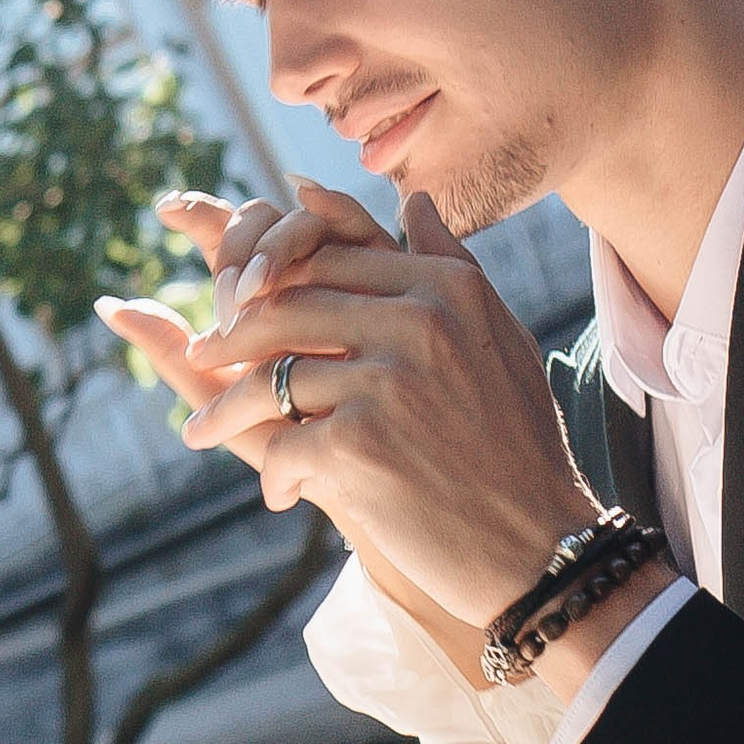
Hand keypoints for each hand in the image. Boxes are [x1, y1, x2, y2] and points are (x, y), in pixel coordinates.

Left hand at [148, 187, 601, 625]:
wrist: (543, 545)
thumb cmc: (515, 444)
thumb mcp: (497, 339)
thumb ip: (449, 264)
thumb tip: (411, 197)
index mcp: (445, 286)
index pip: (324, 258)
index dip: (268, 280)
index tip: (235, 304)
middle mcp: (419, 321)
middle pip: (283, 308)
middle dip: (228, 336)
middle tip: (200, 357)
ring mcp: (388, 381)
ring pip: (269, 377)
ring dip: (226, 411)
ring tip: (202, 431)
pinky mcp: (361, 444)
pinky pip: (282, 445)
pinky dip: (274, 475)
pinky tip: (280, 495)